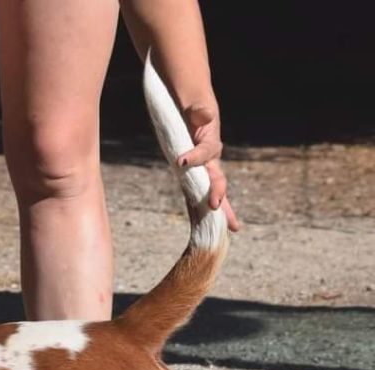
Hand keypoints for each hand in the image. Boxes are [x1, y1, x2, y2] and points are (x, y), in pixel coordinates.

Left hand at [177, 103, 240, 231]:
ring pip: (209, 191)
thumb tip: (203, 116)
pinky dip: (198, 207)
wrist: (192, 106)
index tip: (180, 162)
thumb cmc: (194, 106)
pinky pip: (195, 192)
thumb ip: (201, 110)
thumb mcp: (198, 106)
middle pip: (217, 179)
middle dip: (218, 193)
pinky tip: (202, 224)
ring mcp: (202, 169)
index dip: (195, 157)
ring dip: (214, 207)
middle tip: (215, 206)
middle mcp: (210, 159)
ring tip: (228, 226)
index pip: (207, 153)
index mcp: (211, 143)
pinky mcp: (191, 174)